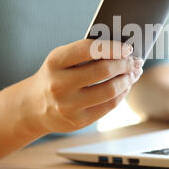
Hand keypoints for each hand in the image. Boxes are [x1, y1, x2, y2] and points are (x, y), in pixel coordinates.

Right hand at [28, 39, 143, 132]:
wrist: (33, 106)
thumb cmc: (56, 75)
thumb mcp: (61, 60)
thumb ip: (86, 52)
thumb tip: (123, 51)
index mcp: (55, 62)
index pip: (88, 49)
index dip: (112, 47)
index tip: (127, 48)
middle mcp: (58, 84)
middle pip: (103, 71)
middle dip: (124, 64)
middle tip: (134, 61)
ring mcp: (67, 105)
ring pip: (109, 90)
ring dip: (127, 80)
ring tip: (133, 74)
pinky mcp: (77, 121)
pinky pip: (108, 106)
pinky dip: (122, 94)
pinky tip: (125, 87)